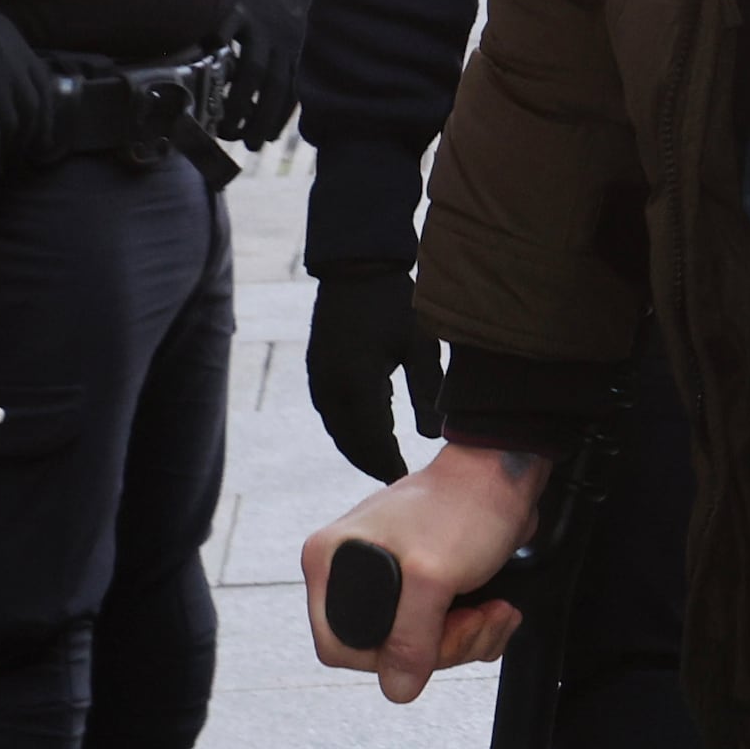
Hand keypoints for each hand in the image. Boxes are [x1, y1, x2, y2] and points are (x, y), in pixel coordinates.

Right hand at [0, 8, 50, 162]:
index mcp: (1, 31)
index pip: (40, 78)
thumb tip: (5, 90)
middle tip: (26, 157)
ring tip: (1, 168)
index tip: (41, 133)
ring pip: (15, 125)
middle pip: (34, 104)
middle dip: (33, 134)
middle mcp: (4, 50)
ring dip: (9, 151)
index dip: (44, 111)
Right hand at [216, 0, 312, 146]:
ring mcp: (261, 24)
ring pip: (254, 65)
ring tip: (224, 124)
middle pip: (274, 84)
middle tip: (242, 142)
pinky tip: (205, 70)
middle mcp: (283, 40)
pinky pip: (228, 29)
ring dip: (239, 98)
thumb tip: (270, 128)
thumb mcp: (294, 47)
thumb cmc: (284, 19)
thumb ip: (286, 79)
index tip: (264, 141)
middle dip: (260, 118)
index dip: (279, 119)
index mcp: (298, 52)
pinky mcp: (239, 8)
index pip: (292, 92)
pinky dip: (218, 48)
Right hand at [303, 441, 544, 705]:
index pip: (336, 645)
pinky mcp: (424, 586)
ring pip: (419, 647)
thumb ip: (411, 637)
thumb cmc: (463, 505)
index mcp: (332, 563)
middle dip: (441, 647)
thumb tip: (397, 687)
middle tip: (473, 620)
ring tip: (492, 611)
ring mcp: (390, 581)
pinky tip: (494, 608)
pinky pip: (442, 632)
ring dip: (467, 639)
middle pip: (385, 652)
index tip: (424, 642)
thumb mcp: (432, 576)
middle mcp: (352, 572)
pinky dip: (474, 630)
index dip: (383, 658)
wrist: (505, 478)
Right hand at [304, 262, 445, 480]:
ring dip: (359, 448)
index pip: (373, 440)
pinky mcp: (317, 371)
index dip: (388, 463)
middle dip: (372, 462)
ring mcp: (320, 380)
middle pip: (351, 442)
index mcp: (358, 383)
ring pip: (339, 429)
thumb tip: (432, 436)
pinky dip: (350, 428)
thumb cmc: (395, 303)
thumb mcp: (420, 345)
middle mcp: (332, 387)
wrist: (356, 268)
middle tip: (395, 478)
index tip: (404, 480)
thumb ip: (427, 392)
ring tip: (384, 461)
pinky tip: (372, 429)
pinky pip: (332, 413)